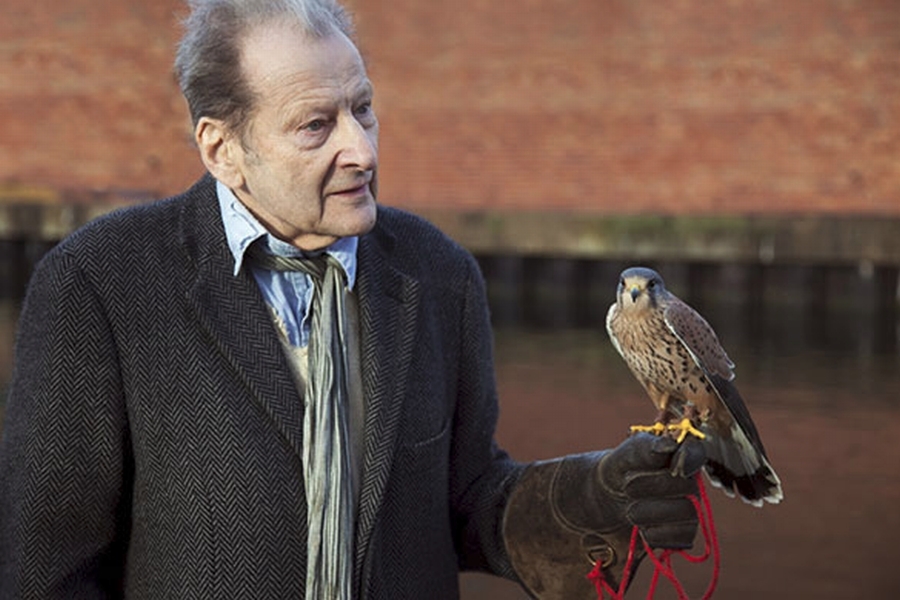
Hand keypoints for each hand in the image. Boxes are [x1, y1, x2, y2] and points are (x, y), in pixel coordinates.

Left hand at [549, 433, 703, 589]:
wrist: (606, 499)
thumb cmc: (621, 470)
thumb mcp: (626, 455)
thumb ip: (645, 448)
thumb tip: (668, 445)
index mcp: (681, 455)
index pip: (697, 453)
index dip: (690, 459)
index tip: (675, 468)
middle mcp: (691, 482)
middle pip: (689, 487)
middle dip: (652, 488)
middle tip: (626, 487)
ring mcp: (691, 509)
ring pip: (687, 513)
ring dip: (650, 512)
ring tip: (629, 510)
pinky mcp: (683, 535)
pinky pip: (680, 538)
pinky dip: (654, 534)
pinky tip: (641, 528)